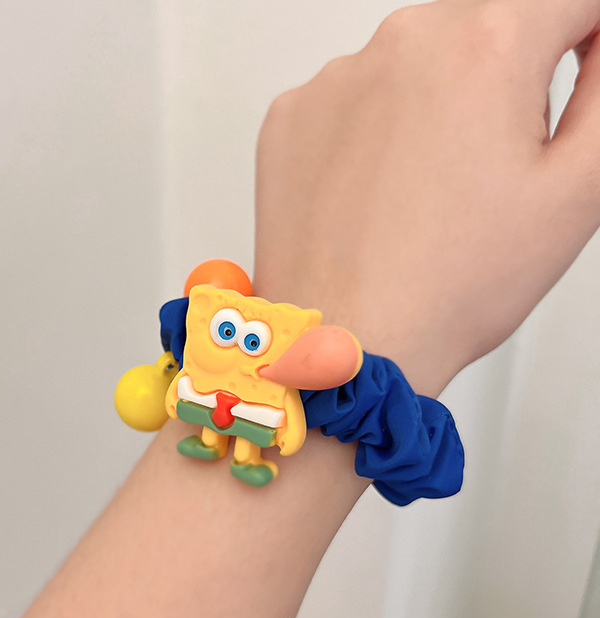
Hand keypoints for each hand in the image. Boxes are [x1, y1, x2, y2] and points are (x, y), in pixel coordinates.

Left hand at [254, 0, 599, 395]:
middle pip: (481, 28)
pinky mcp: (288, 118)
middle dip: (501, 78)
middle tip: (489, 166)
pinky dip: (368, 134)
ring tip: (425, 194)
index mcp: (486, 45)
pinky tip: (375, 196)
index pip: (565, 0)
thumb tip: (594, 46)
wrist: (347, 343)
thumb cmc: (447, 288)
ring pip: (409, 66)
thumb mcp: (577, 190)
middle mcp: (401, 44)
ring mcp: (334, 81)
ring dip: (430, 106)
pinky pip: (348, 102)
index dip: (582, 40)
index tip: (575, 74)